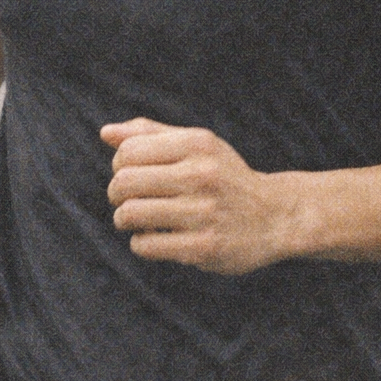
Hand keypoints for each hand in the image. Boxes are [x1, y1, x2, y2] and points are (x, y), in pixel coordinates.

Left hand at [103, 118, 302, 273]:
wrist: (275, 216)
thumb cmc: (225, 177)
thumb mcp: (197, 145)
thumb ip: (151, 135)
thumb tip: (105, 133)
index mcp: (197, 144)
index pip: (128, 151)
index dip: (119, 164)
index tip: (133, 174)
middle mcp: (201, 174)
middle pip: (124, 182)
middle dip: (115, 193)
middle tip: (125, 199)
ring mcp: (203, 213)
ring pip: (130, 214)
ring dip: (124, 219)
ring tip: (136, 220)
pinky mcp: (204, 247)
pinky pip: (145, 246)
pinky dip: (141, 243)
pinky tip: (155, 238)